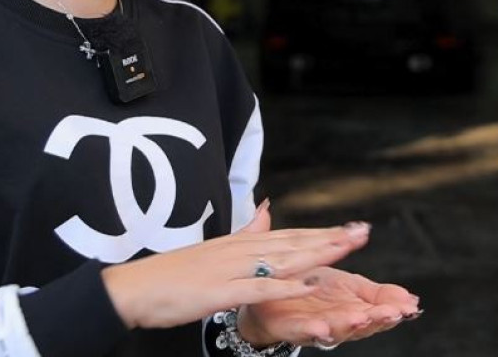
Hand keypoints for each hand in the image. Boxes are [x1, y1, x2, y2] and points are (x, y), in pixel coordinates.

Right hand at [101, 200, 372, 329]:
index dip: (321, 232)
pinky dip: (285, 286)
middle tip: (363, 232)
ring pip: (282, 259)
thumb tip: (265, 208)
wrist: (134, 288)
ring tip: (347, 247)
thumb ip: (243, 234)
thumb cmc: (171, 276)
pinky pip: (258, 288)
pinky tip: (308, 284)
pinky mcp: (219, 290)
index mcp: (237, 244)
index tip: (351, 229)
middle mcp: (237, 251)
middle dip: (330, 238)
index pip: (287, 235)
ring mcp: (229, 269)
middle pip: (292, 242)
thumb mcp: (212, 251)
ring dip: (317, 254)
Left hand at [237, 266, 420, 347]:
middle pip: (362, 320)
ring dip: (349, 324)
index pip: (376, 306)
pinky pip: (302, 330)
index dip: (392, 306)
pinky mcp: (290, 327)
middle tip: (392, 312)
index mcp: (348, 302)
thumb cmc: (307, 288)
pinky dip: (313, 330)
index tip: (410, 304)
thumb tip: (389, 264)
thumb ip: (366, 281)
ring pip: (337, 328)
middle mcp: (336, 317)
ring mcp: (315, 323)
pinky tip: (321, 327)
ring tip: (361, 317)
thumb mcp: (339, 279)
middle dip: (377, 318)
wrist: (266, 300)